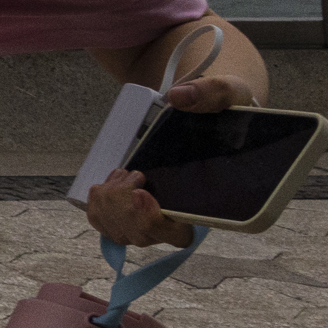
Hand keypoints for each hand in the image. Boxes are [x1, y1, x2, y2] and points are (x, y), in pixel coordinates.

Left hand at [85, 68, 245, 249]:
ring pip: (121, 232)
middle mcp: (181, 214)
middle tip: (131, 175)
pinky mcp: (132, 207)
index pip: (180, 235)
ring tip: (122, 174)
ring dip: (109, 205)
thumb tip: (180, 97)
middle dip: (124, 209)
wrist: (205, 106)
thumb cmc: (224, 106)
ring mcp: (154, 214)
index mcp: (209, 201)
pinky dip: (97, 206)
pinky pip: (106, 223)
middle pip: (142, 235)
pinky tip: (107, 183)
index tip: (142, 193)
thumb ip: (213, 93)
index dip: (156, 222)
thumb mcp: (229, 92)